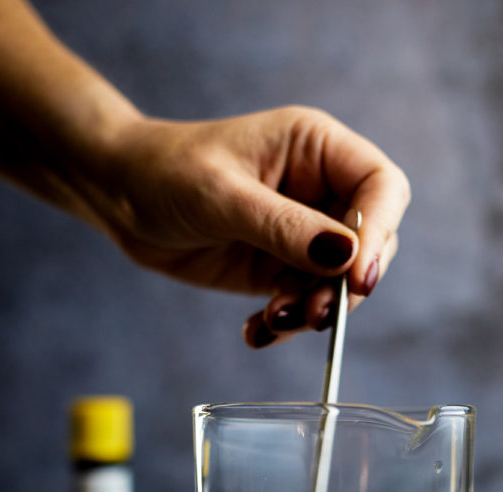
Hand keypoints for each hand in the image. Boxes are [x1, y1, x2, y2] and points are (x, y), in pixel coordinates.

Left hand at [101, 106, 410, 346]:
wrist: (120, 197)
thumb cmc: (166, 172)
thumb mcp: (223, 197)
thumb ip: (285, 228)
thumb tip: (346, 257)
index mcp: (317, 148)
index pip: (381, 188)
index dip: (378, 232)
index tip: (355, 277)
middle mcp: (320, 189)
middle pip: (370, 243)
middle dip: (344, 286)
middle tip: (310, 314)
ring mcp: (304, 233)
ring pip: (339, 284)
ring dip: (312, 312)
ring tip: (271, 322)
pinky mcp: (281, 269)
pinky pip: (304, 304)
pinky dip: (286, 325)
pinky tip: (256, 333)